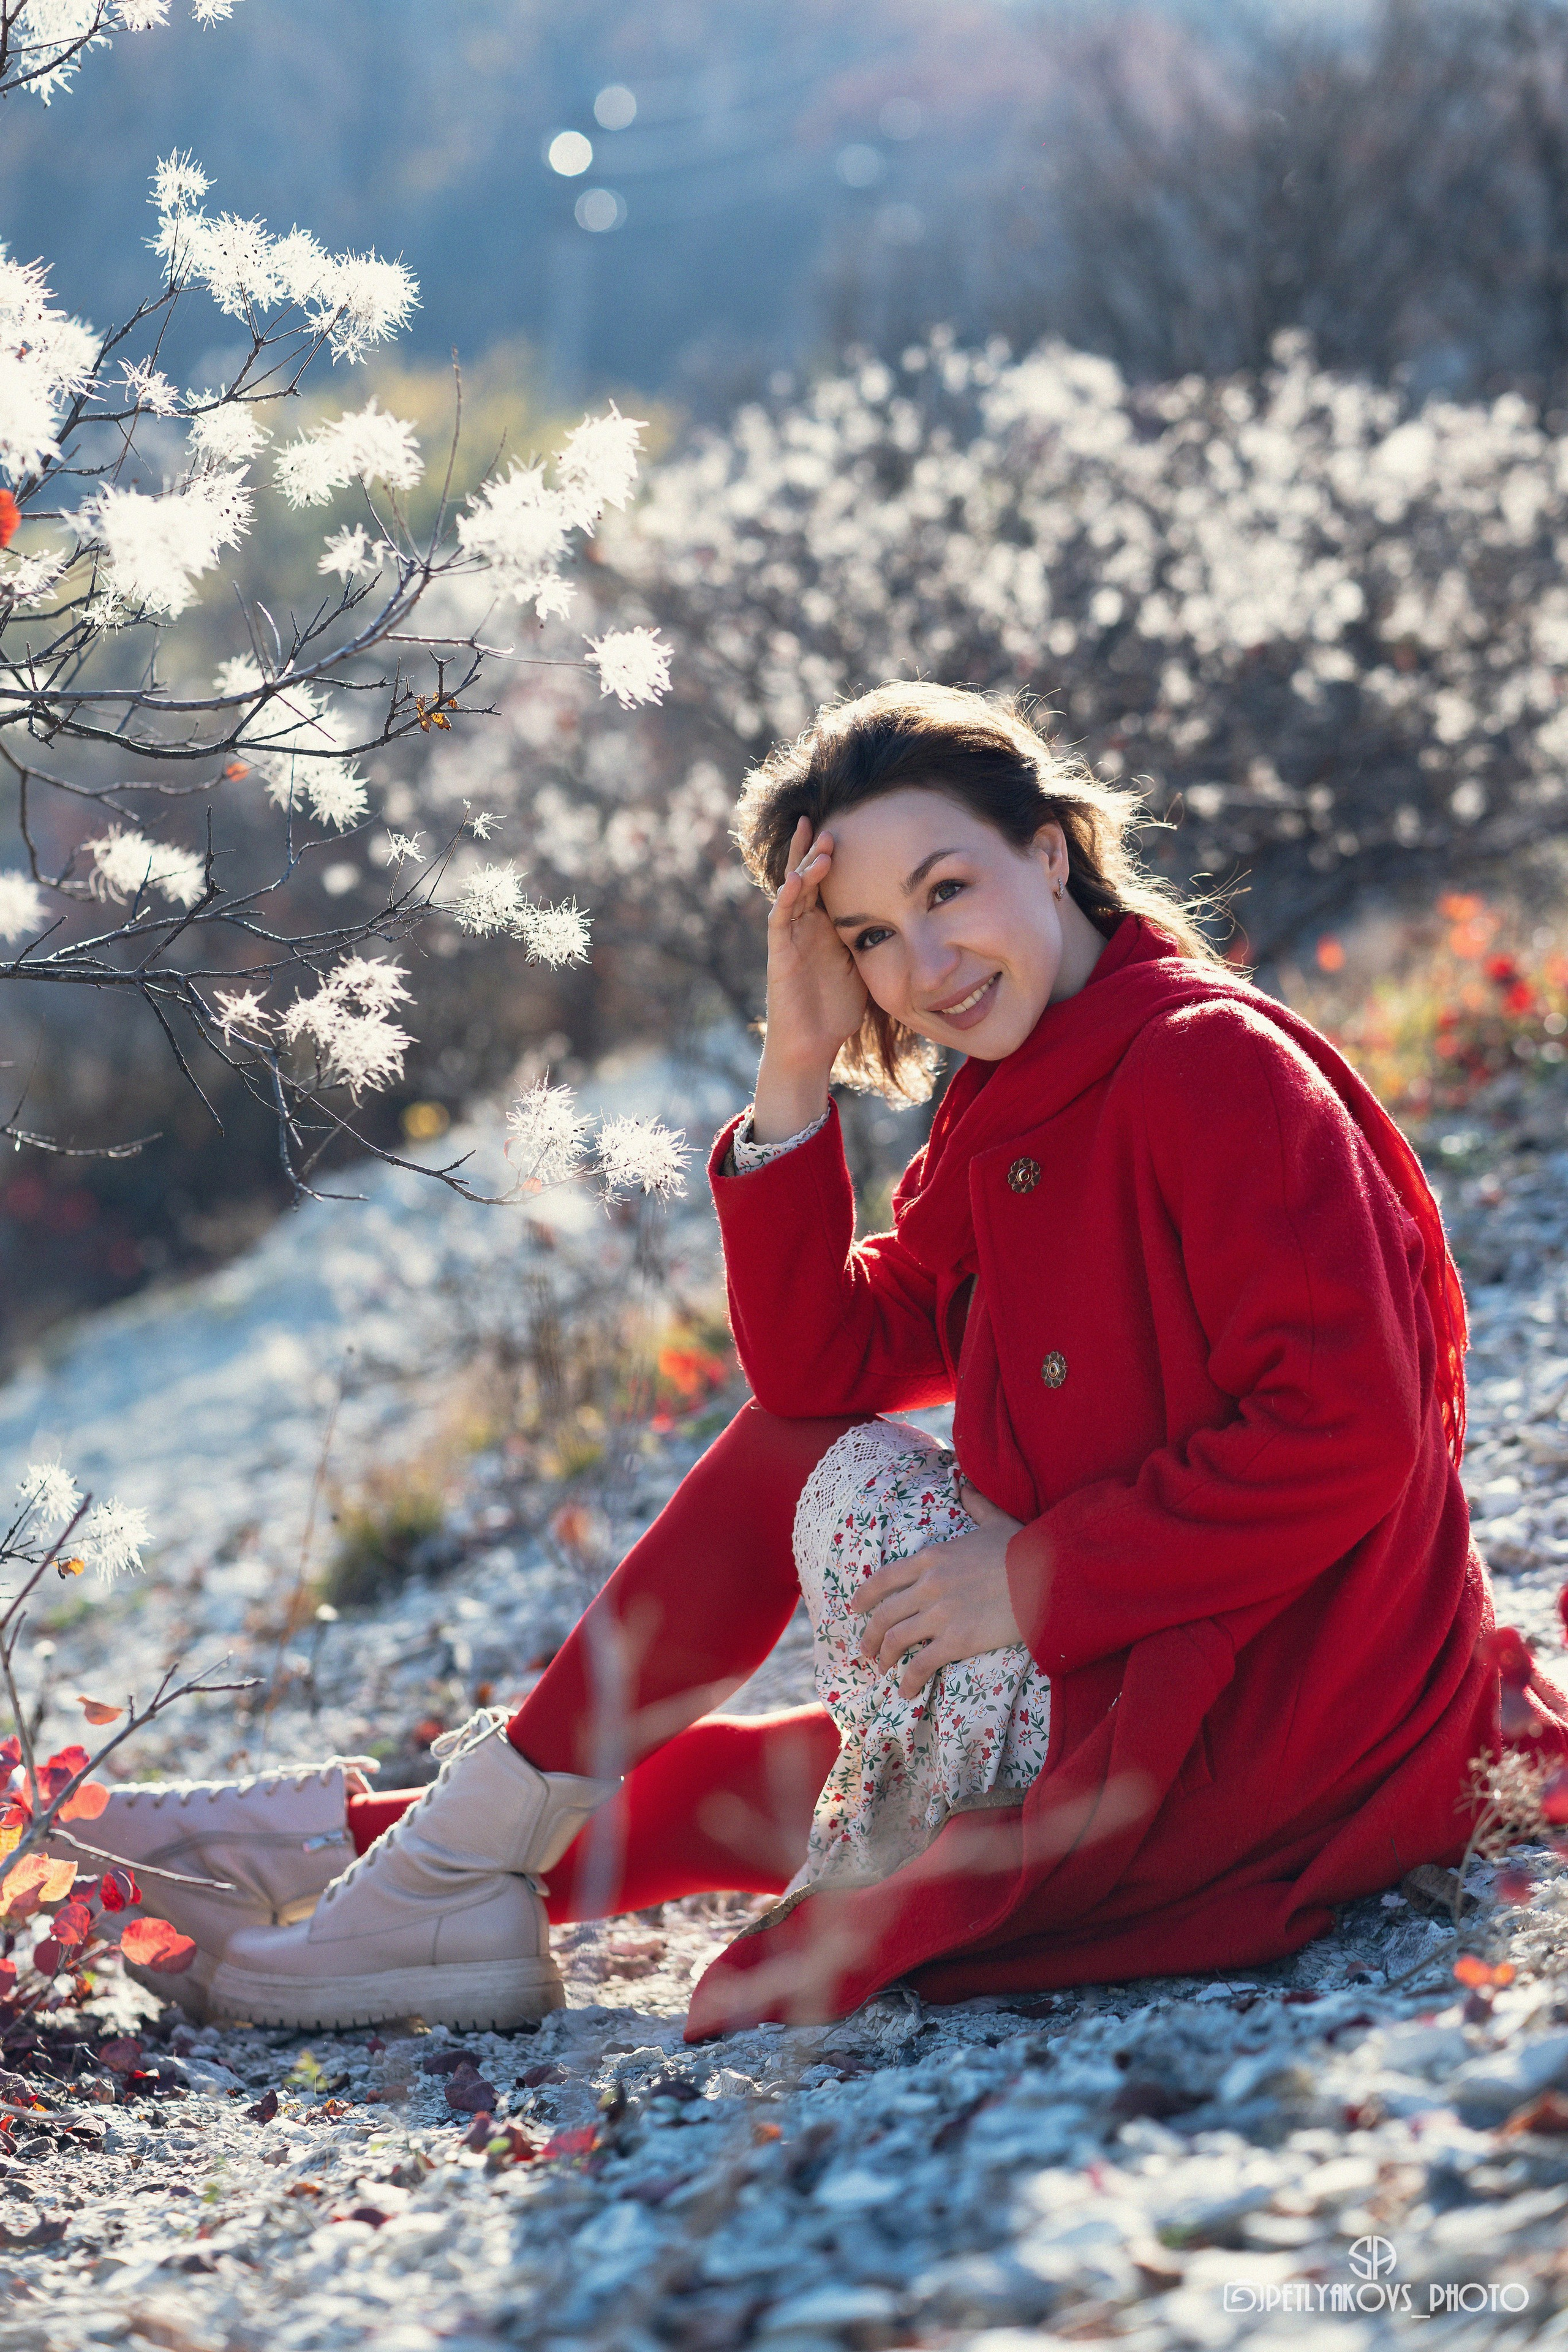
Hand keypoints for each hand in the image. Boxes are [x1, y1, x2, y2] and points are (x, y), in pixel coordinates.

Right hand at [752, 815, 868, 1142]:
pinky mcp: (779, 955)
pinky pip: (780, 920)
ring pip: (793, 891)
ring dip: (804, 866)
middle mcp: (804, 925)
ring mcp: (789, 938)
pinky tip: (796, 880)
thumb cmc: (838, 1009)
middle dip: (813, 849)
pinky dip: (787, 898)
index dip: (831, 854)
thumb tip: (917, 922)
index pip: (826, 881)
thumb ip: (878, 940)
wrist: (812, 1046)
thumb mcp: (866, 965)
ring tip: (819, 843)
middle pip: (805, 876)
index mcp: (825, 925)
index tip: (848, 826)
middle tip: (826, 821)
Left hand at [853, 1479, 1025, 1698]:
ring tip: (883, 1669)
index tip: (855, 1608)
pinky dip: (908, 1681)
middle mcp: (928, 1586)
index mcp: (932, 1557)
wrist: (1046, 1578)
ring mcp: (939, 1615)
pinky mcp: (956, 1642)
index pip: (884, 1578)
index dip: (865, 1596)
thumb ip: (975, 1504)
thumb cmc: (1023, 1550)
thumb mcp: (995, 1521)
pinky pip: (920, 1665)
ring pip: (895, 1640)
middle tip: (866, 1649)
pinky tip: (907, 1691)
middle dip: (870, 1635)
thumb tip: (965, 1484)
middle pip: (884, 1614)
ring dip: (884, 1657)